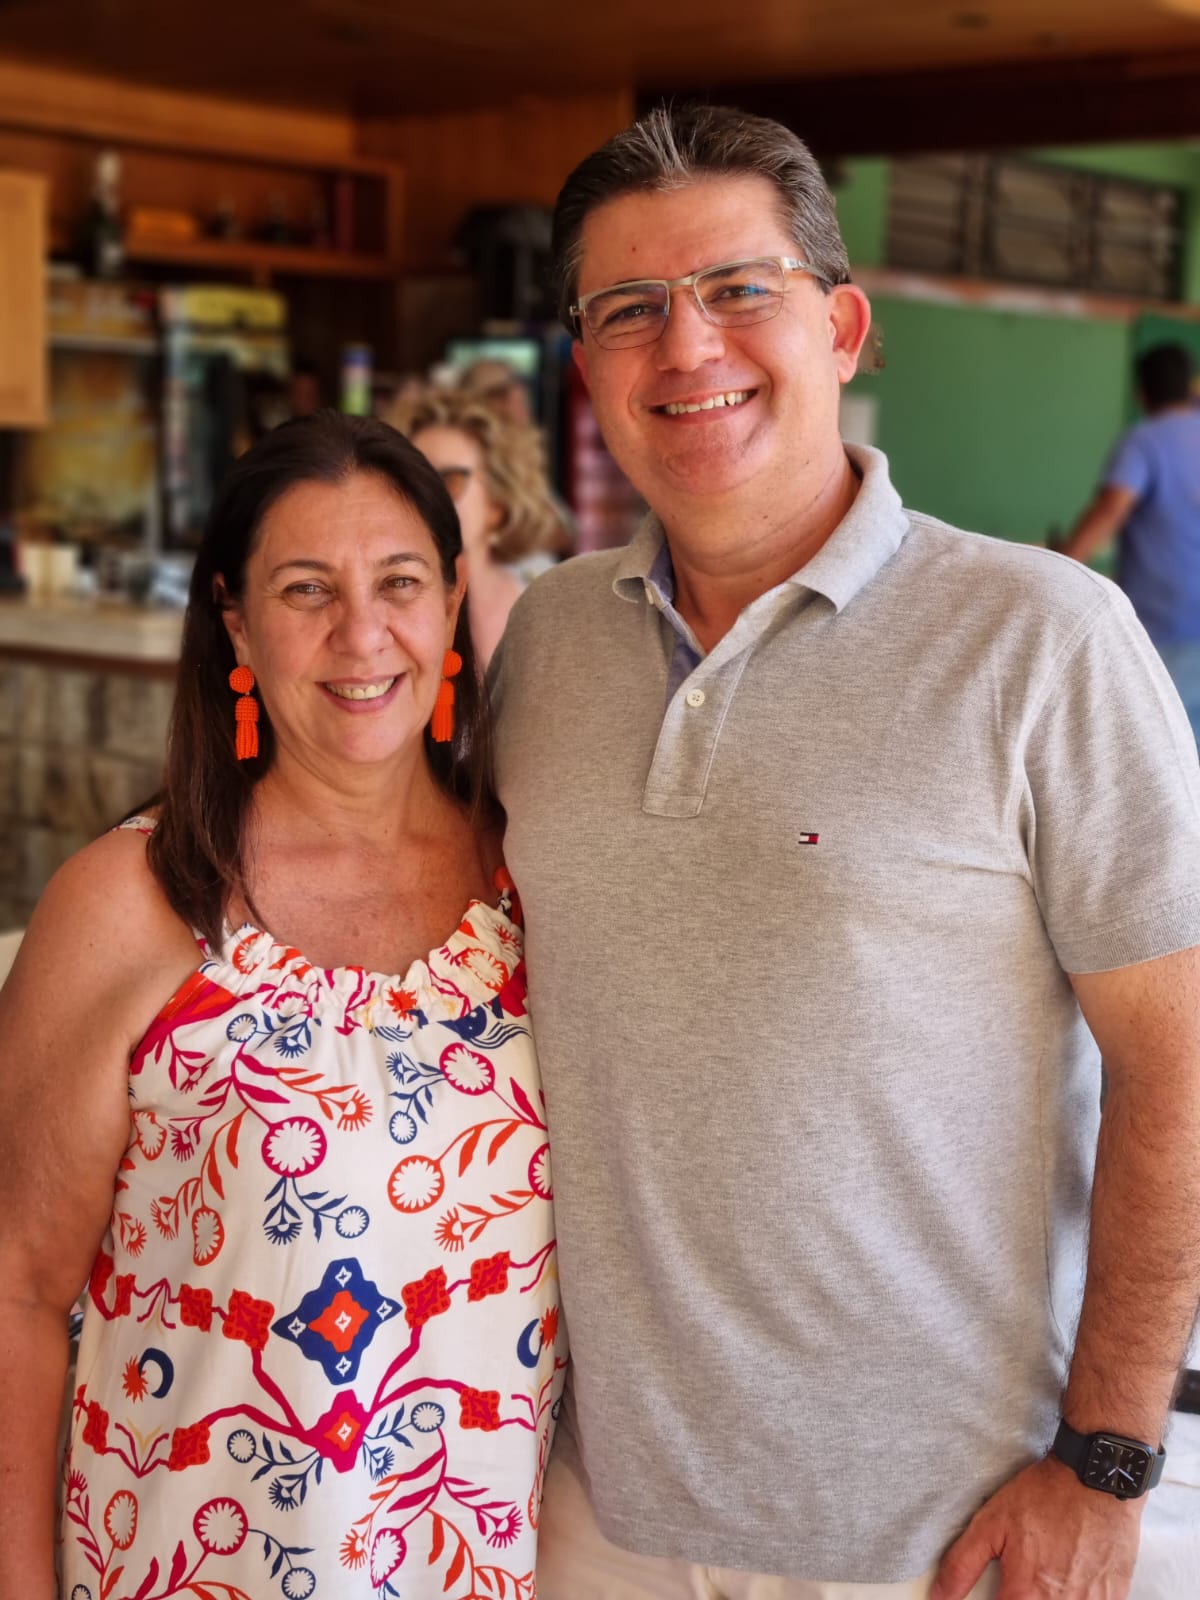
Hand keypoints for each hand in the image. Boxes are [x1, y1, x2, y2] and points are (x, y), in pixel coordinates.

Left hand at [931, 1456, 1141, 1599]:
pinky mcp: (1114, 1598)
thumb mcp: (992, 1523)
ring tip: (1043, 1579)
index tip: (999, 1595)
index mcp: (1026, 1595)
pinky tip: (1069, 1583)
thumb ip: (962, 1565)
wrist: (1095, 1480)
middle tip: (1021, 1586)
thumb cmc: (1044, 1498)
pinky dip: (1077, 1599)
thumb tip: (939, 1596)